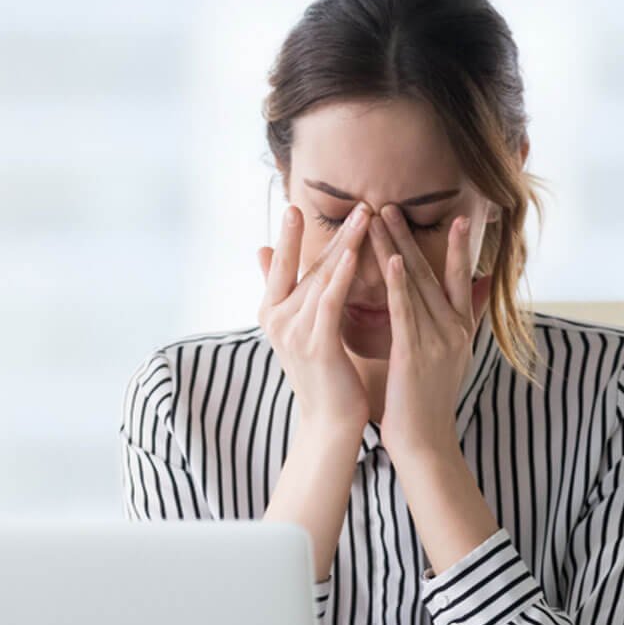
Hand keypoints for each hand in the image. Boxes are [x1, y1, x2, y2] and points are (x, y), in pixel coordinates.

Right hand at [256, 200, 373, 432]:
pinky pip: (329, 302)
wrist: (329, 422)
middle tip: (354, 202)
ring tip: (364, 216)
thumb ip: (281, 289)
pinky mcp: (316, 345)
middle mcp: (277, 319)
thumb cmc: (321, 374)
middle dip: (330, 232)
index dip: (288, 235)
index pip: (281, 265)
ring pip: (320, 278)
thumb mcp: (296, 327)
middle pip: (304, 265)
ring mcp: (294, 332)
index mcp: (271, 313)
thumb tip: (259, 249)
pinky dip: (341, 276)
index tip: (295, 205)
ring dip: (344, 244)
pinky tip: (353, 255)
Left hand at [366, 203, 491, 461]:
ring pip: (416, 285)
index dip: (459, 246)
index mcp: (461, 329)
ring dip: (397, 248)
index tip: (456, 215)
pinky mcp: (416, 355)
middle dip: (410, 236)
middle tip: (391, 204)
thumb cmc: (427, 401)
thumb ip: (465, 322)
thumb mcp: (453, 358)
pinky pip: (407, 312)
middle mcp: (454, 329)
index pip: (460, 278)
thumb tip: (482, 290)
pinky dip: (399, 284)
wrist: (426, 444)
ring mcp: (438, 341)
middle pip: (432, 272)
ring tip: (379, 217)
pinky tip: (391, 259)